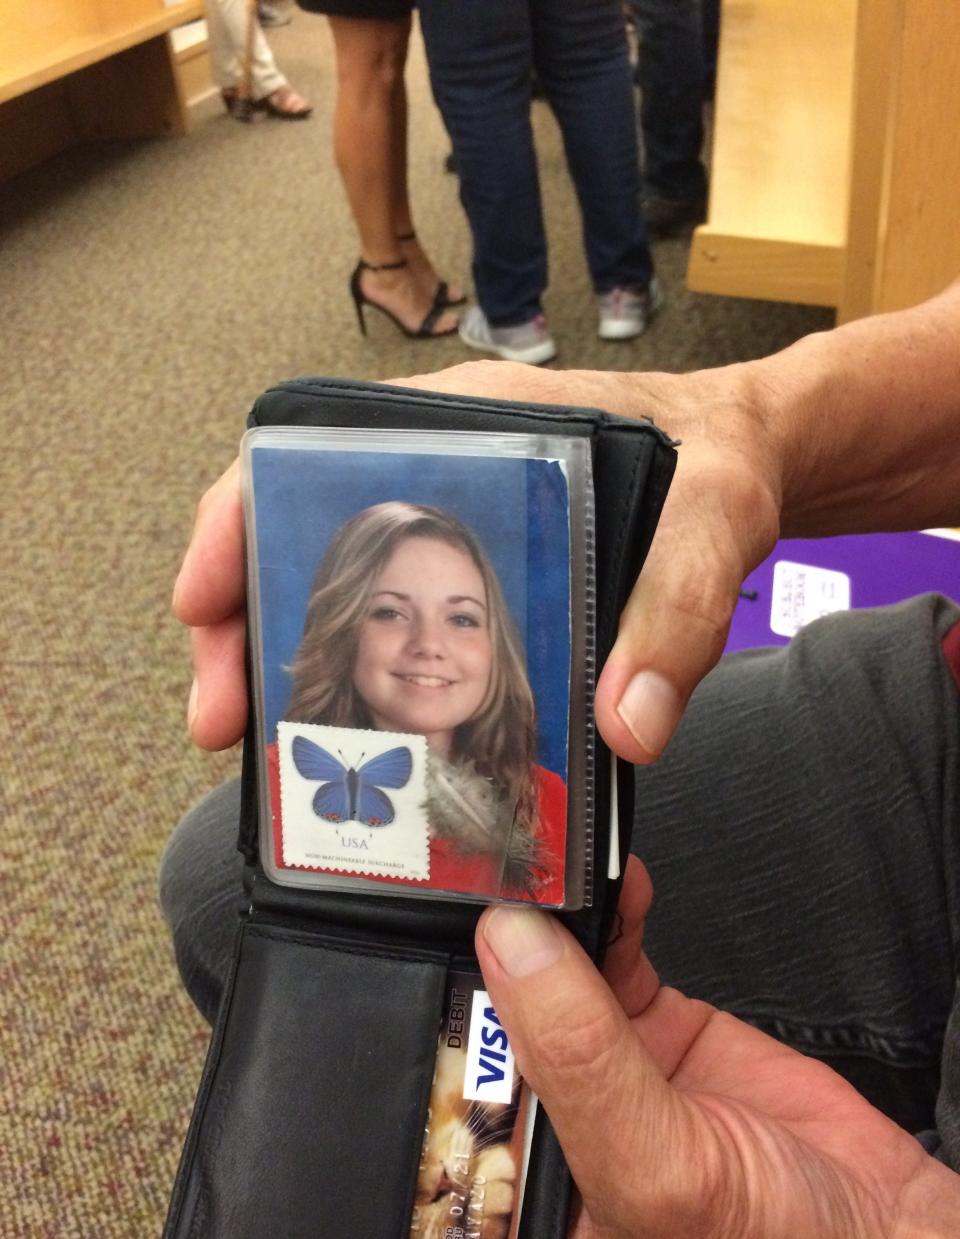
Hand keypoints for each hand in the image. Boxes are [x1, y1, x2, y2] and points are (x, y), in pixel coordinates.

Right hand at [173, 362, 782, 755]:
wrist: (754, 458)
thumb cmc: (722, 456)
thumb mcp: (715, 515)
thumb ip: (680, 605)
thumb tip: (624, 724)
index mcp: (466, 422)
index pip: (312, 453)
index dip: (237, 520)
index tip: (205, 598)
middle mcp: (439, 469)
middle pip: (298, 532)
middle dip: (242, 622)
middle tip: (222, 718)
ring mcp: (452, 525)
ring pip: (334, 585)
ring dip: (284, 662)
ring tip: (264, 747)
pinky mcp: (477, 578)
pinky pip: (389, 622)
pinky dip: (352, 677)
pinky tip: (346, 737)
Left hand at [474, 859, 959, 1238]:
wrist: (884, 1237)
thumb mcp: (655, 1168)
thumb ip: (580, 1056)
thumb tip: (511, 947)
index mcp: (524, 1196)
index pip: (452, 1095)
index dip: (439, 1019)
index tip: (425, 939)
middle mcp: (554, 1131)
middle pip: (497, 1022)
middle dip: (492, 955)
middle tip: (483, 883)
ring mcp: (606, 1072)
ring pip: (554, 977)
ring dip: (554, 921)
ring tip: (548, 870)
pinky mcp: (655, 1030)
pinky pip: (614, 957)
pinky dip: (610, 914)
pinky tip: (608, 883)